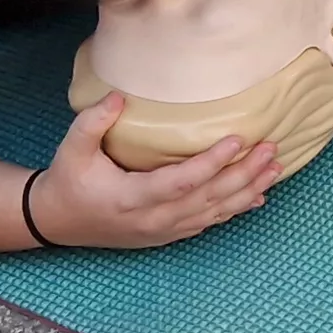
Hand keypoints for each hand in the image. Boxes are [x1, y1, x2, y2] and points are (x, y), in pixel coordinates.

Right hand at [25, 95, 276, 248]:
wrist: (58, 221)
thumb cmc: (68, 180)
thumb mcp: (71, 149)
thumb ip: (92, 122)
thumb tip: (119, 98)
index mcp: (131, 198)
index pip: (180, 182)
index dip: (210, 164)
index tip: (237, 139)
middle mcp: (153, 219)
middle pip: (207, 199)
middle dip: (243, 174)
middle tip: (270, 149)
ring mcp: (162, 230)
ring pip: (213, 213)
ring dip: (247, 191)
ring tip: (275, 169)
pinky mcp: (167, 234)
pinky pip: (208, 223)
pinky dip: (234, 209)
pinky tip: (257, 196)